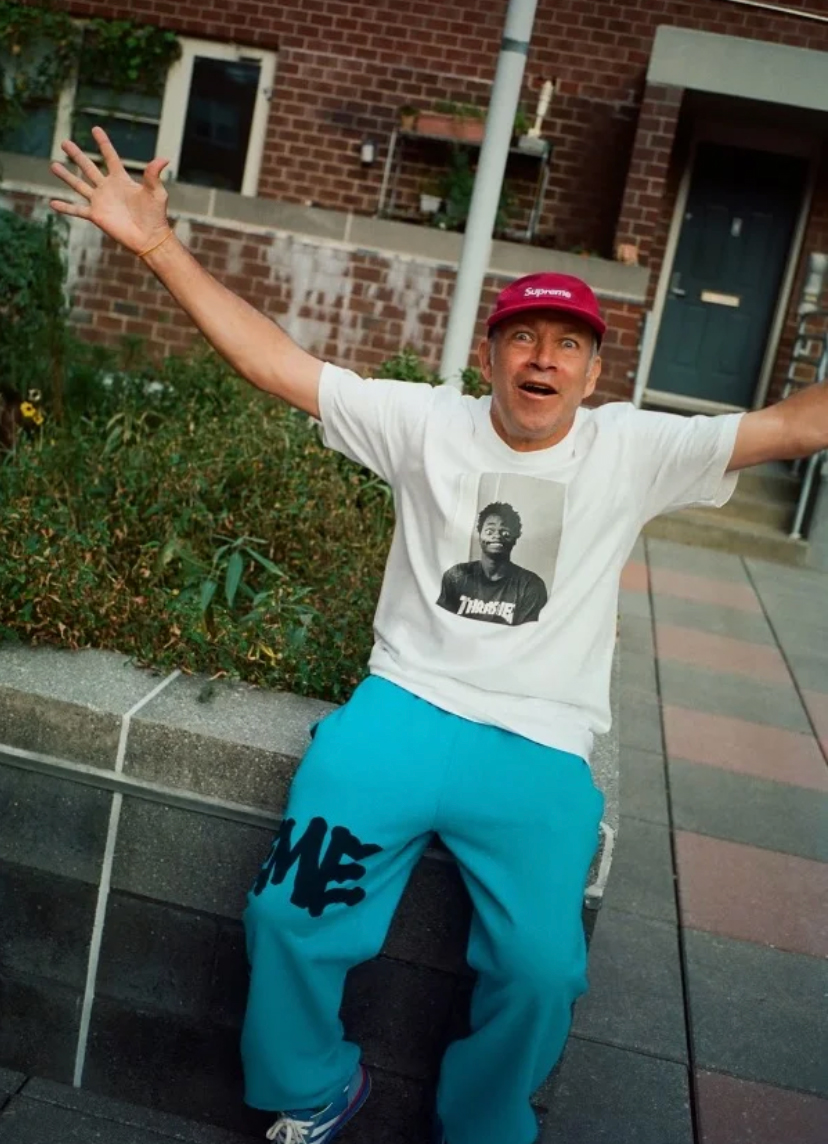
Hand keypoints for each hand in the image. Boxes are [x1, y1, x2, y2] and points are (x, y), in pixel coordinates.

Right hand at [50, 125, 170, 254]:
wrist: (149, 238)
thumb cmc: (155, 215)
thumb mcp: (156, 192)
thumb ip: (154, 175)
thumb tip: (163, 159)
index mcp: (121, 179)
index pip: (110, 157)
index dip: (103, 143)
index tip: (95, 129)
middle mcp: (108, 188)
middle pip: (88, 168)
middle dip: (76, 155)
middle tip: (64, 143)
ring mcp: (100, 202)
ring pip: (79, 185)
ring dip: (66, 176)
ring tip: (53, 165)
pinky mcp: (96, 216)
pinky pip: (77, 210)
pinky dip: (65, 207)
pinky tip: (52, 203)